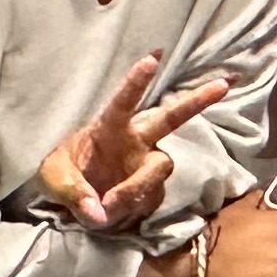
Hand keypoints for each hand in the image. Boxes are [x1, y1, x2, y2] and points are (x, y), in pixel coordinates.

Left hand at [36, 57, 231, 232]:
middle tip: (224, 84)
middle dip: (197, 101)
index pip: (124, 103)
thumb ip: (73, 192)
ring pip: (160, 168)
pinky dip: (129, 210)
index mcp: (108, 128)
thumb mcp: (52, 180)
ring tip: (108, 207)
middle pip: (172, 118)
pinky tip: (113, 217)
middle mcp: (136, 141)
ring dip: (136, 187)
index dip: (137, 82)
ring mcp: (147, 165)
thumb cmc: (62, 176)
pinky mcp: (153, 192)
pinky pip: (150, 199)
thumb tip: (99, 211)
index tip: (152, 59)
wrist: (74, 206)